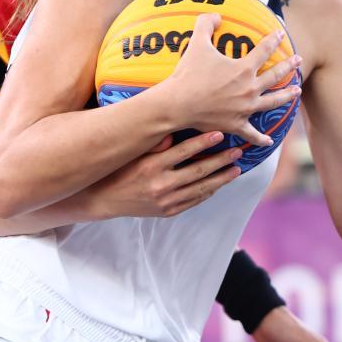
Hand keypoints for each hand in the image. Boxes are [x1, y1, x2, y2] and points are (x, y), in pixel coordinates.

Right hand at [88, 132, 241, 218]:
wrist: (103, 199)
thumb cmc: (117, 170)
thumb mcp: (131, 153)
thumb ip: (154, 142)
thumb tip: (173, 129)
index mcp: (151, 166)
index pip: (184, 151)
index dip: (204, 142)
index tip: (220, 133)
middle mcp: (160, 184)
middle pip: (198, 171)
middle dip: (220, 160)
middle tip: (237, 152)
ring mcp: (165, 201)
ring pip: (200, 189)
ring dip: (220, 179)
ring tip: (236, 169)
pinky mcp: (167, 211)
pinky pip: (193, 201)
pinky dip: (207, 193)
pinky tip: (218, 185)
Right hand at [163, 13, 302, 147]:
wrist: (178, 104)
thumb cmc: (188, 74)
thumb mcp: (196, 43)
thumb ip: (206, 24)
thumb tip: (215, 15)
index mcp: (244, 69)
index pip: (264, 50)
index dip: (274, 40)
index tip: (281, 34)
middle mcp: (250, 89)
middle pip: (275, 76)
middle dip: (289, 66)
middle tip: (298, 60)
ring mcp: (245, 109)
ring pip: (273, 102)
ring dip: (287, 96)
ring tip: (297, 92)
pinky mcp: (236, 125)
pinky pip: (252, 134)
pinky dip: (261, 139)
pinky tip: (269, 140)